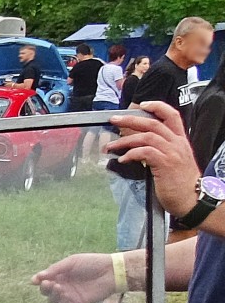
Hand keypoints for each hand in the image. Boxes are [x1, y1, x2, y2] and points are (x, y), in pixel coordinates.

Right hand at [32, 253, 116, 302]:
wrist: (110, 272)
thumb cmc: (92, 263)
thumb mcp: (71, 262)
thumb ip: (55, 269)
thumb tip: (36, 278)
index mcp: (60, 274)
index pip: (44, 280)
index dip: (38, 280)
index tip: (36, 280)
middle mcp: (62, 285)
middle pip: (45, 291)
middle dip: (44, 288)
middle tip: (49, 283)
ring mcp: (68, 295)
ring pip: (52, 300)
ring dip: (52, 295)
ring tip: (60, 288)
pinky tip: (65, 295)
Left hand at [110, 101, 202, 215]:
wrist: (192, 198)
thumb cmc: (180, 184)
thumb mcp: (175, 161)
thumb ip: (162, 151)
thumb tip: (141, 148)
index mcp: (180, 140)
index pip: (172, 115)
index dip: (157, 106)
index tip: (142, 104)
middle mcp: (177, 143)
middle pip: (153, 123)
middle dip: (130, 120)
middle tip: (113, 119)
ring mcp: (172, 152)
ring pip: (146, 136)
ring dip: (124, 140)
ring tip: (110, 147)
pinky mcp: (165, 164)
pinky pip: (144, 152)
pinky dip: (130, 154)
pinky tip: (121, 160)